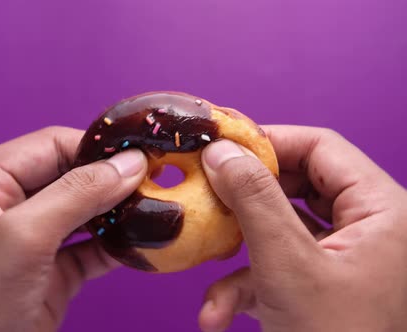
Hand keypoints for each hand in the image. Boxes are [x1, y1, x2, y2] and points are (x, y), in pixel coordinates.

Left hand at [0, 126, 146, 331]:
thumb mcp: (21, 239)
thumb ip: (76, 195)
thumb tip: (128, 164)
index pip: (50, 145)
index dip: (96, 148)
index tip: (140, 156)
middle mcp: (4, 204)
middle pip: (71, 176)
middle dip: (112, 182)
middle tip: (155, 183)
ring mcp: (29, 239)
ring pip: (83, 211)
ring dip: (117, 213)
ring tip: (154, 210)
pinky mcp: (49, 271)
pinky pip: (89, 248)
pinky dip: (115, 246)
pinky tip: (140, 244)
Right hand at [197, 126, 406, 331]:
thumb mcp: (287, 265)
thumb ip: (253, 200)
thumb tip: (221, 152)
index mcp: (381, 210)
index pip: (321, 147)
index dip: (268, 141)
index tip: (220, 147)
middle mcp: (366, 228)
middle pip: (295, 185)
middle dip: (245, 201)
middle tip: (206, 197)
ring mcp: (340, 259)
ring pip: (279, 230)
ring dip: (238, 254)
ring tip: (208, 267)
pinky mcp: (317, 286)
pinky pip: (276, 267)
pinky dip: (244, 286)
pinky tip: (216, 314)